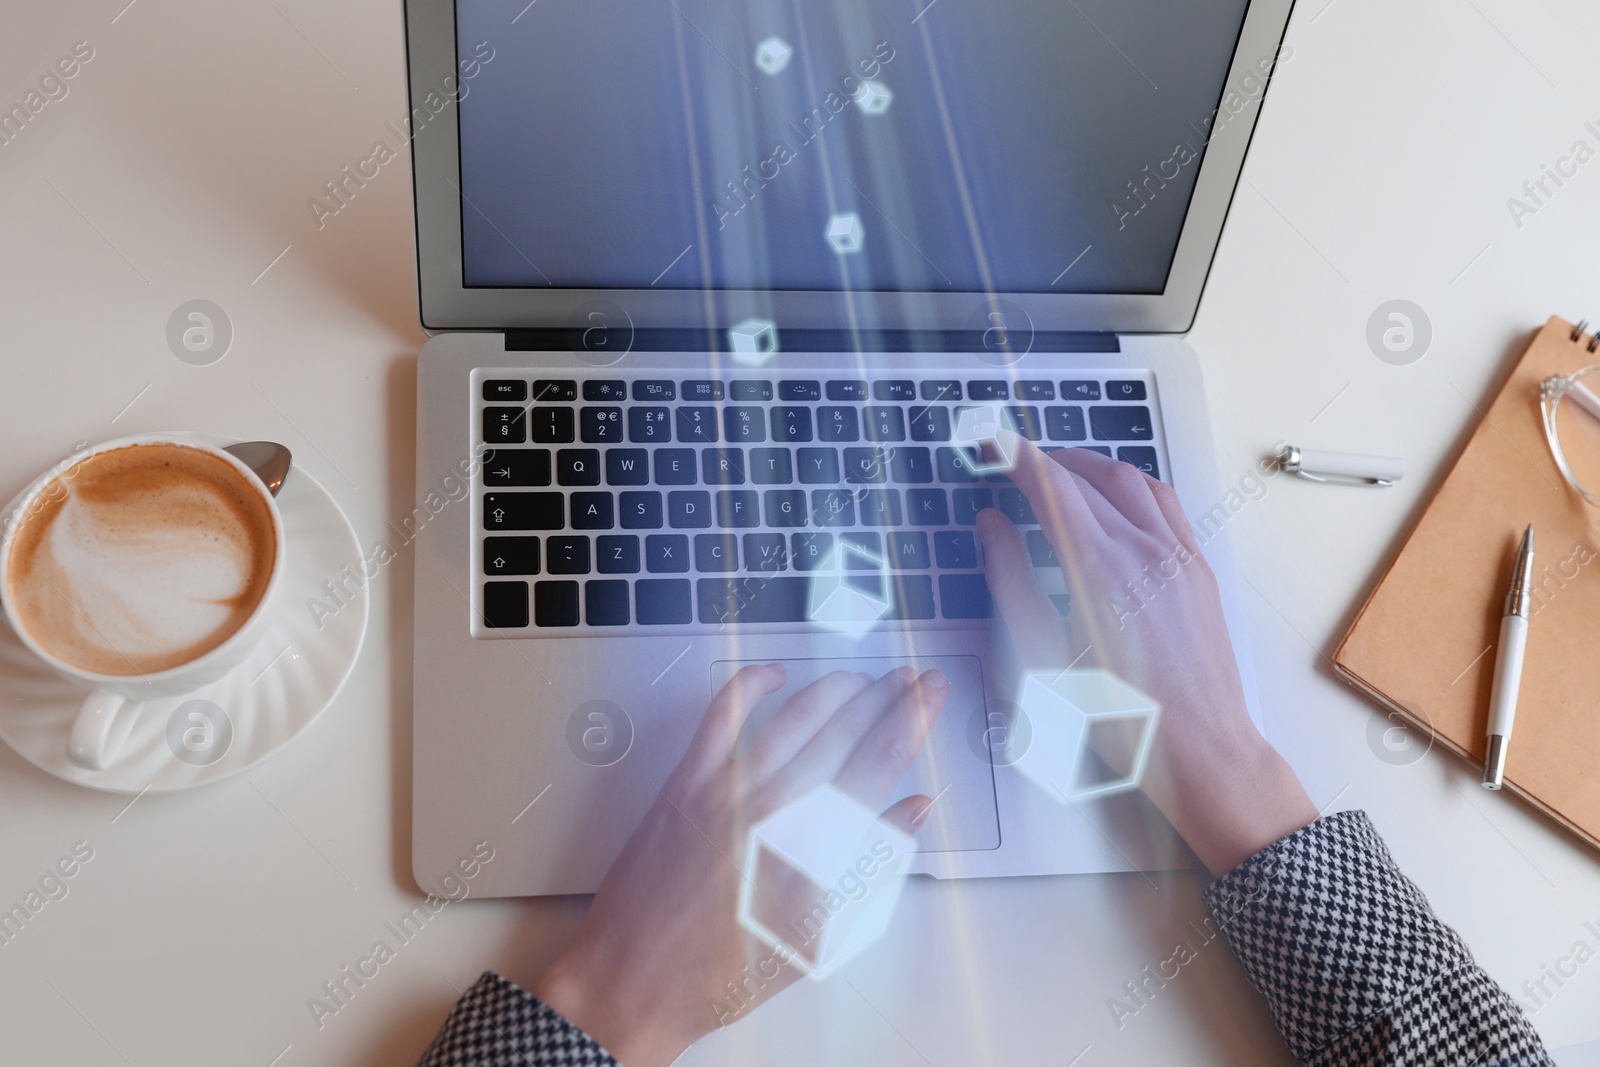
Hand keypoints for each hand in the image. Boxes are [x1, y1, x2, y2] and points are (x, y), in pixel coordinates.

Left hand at [530, 664, 949, 1066]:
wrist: (638, 979)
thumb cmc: (727, 972)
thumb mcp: (820, 934)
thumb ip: (871, 863)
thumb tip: (911, 811)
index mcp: (816, 849)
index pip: (881, 762)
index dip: (914, 718)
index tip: (930, 695)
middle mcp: (774, 810)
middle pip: (846, 729)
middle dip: (887, 696)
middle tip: (909, 680)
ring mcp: (727, 788)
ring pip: (795, 714)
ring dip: (837, 688)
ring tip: (863, 680)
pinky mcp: (686, 781)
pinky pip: (723, 714)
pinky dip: (752, 684)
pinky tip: (776, 676)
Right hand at [977, 435, 1316, 876]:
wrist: (1200, 749)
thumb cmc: (1119, 718)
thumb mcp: (1041, 655)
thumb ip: (1010, 580)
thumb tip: (992, 527)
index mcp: (1100, 569)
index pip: (1051, 488)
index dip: (1016, 458)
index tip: (992, 444)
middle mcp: (1145, 551)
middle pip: (1088, 478)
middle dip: (1045, 460)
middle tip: (1011, 458)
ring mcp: (1178, 557)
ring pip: (1133, 480)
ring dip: (1090, 466)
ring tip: (1059, 470)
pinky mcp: (1198, 571)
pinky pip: (1165, 504)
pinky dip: (1132, 485)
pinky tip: (1116, 499)